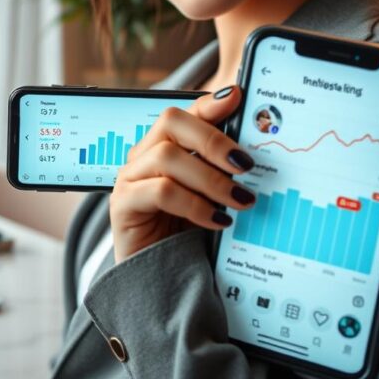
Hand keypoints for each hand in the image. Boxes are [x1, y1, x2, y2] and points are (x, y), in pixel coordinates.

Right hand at [109, 85, 256, 262]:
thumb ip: (222, 171)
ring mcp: (129, 180)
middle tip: (246, 165)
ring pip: (167, 157)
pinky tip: (217, 220)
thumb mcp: (210, 197)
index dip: (208, 103)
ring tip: (239, 200)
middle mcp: (142, 157)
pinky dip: (195, 204)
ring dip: (210, 178)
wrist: (159, 281)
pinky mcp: (123, 206)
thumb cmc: (185, 235)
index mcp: (162, 148)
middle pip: (170, 122)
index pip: (183, 113)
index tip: (238, 97)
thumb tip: (254, 150)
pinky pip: (161, 192)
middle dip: (213, 139)